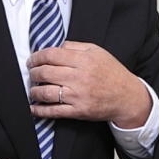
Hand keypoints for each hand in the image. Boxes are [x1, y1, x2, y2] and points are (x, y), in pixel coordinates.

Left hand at [27, 43, 152, 126]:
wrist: (127, 96)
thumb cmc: (112, 73)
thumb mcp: (97, 52)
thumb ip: (75, 47)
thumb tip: (55, 47)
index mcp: (84, 60)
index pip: (52, 55)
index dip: (37, 57)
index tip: (32, 60)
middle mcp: (80, 77)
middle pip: (46, 72)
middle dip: (34, 73)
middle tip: (32, 73)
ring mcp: (79, 95)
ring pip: (46, 92)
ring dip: (34, 91)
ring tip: (33, 90)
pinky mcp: (79, 111)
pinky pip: (54, 111)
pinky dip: (40, 110)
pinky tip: (34, 108)